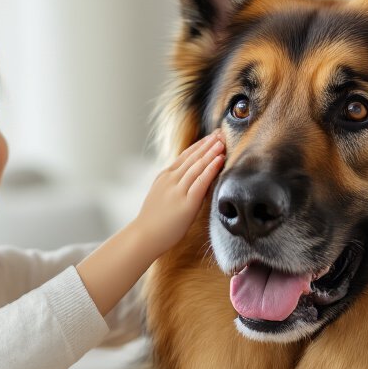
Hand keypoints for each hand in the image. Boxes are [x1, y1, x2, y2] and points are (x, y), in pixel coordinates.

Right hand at [131, 130, 225, 257]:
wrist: (144, 236)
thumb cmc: (154, 221)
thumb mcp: (161, 195)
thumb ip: (174, 185)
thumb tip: (190, 181)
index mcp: (165, 176)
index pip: (185, 156)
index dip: (200, 145)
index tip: (212, 136)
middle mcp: (171, 179)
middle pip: (193, 157)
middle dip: (208, 144)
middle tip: (221, 132)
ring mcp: (178, 190)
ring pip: (197, 166)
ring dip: (211, 152)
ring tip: (223, 141)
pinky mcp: (186, 202)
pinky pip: (200, 181)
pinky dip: (211, 169)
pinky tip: (220, 160)